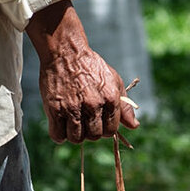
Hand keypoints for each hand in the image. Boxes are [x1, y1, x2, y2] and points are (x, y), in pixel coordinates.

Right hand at [26, 1, 139, 143]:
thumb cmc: (91, 67)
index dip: (105, 129)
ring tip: (72, 124)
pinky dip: (59, 136)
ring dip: (75, 135)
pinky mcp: (55, 109)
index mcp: (110, 99)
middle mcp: (93, 105)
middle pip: (94, 136)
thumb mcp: (113, 82)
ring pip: (76, 138)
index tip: (98, 122)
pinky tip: (61, 128)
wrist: (66, 52)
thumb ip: (124, 107)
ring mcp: (73, 108)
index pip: (111, 130)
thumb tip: (134, 126)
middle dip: (90, 133)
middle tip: (84, 122)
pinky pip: (57, 135)